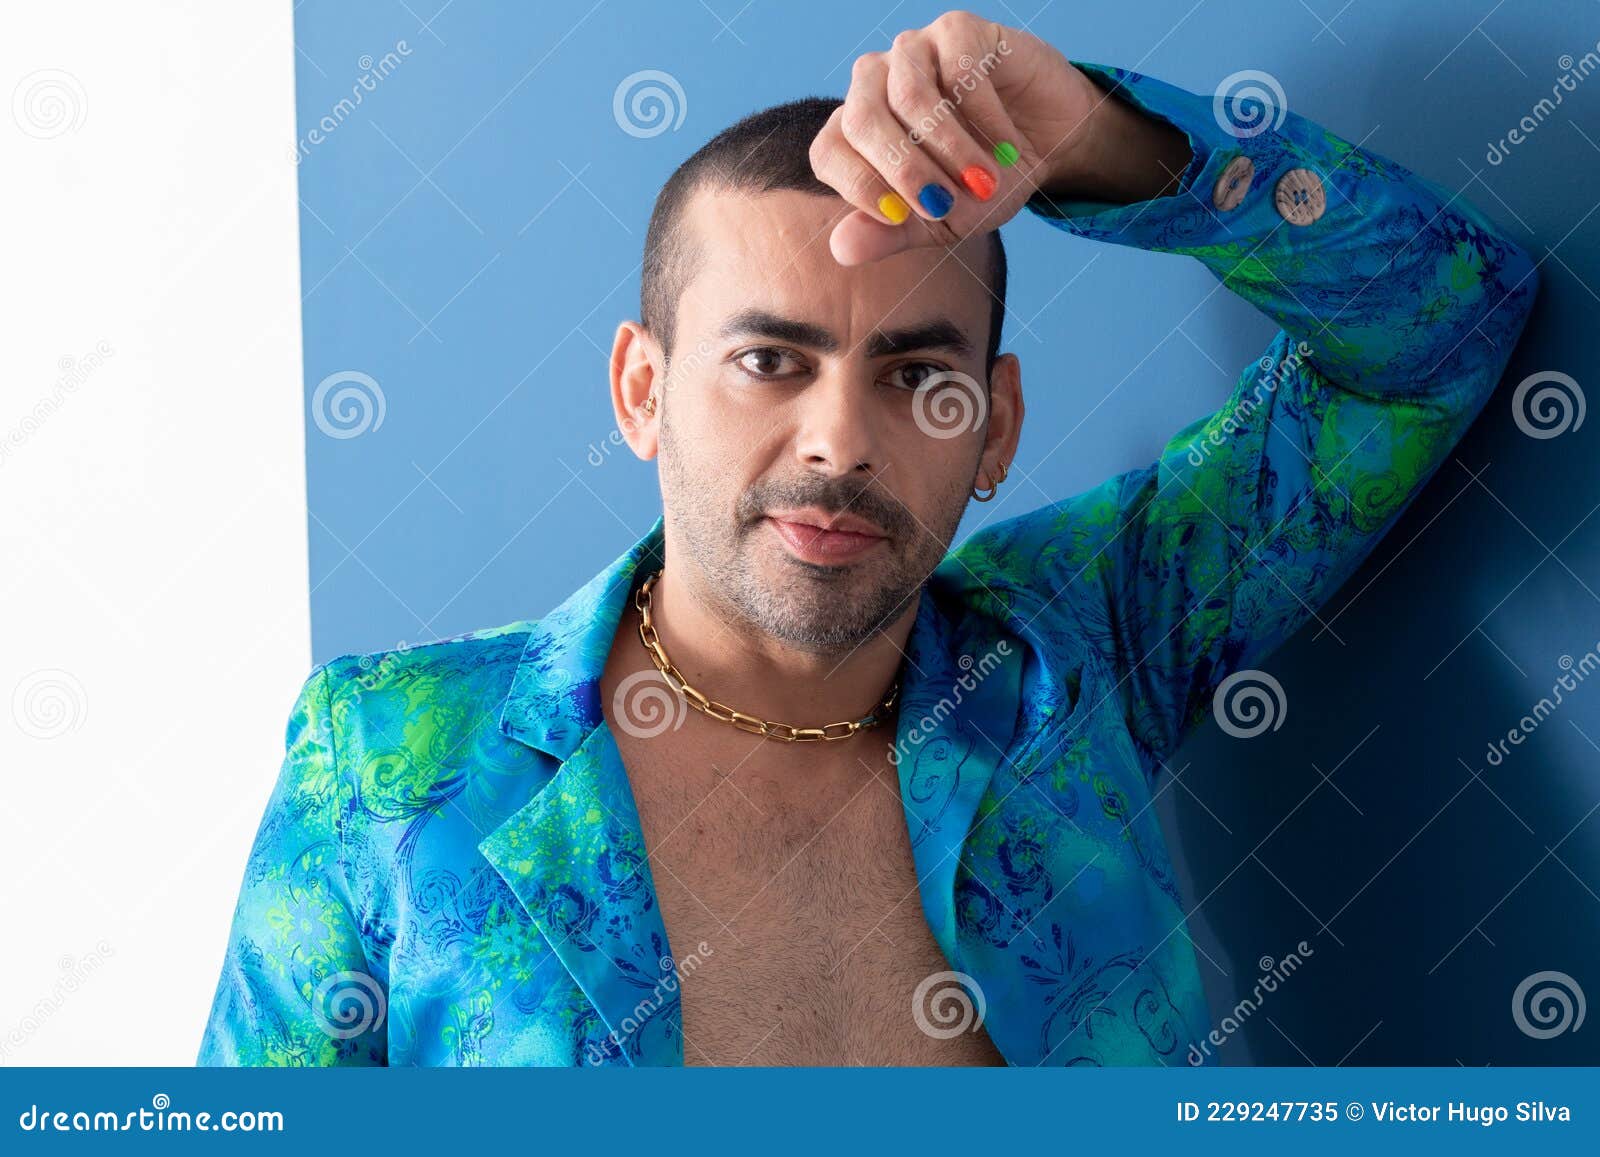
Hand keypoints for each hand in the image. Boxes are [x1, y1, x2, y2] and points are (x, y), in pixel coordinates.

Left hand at [811, 10, 1189, 264]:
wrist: (1048, 146)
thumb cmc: (983, 184)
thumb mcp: (939, 222)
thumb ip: (890, 234)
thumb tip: (840, 250)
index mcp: (855, 130)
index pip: (828, 151)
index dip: (858, 186)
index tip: (898, 217)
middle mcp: (874, 84)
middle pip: (862, 120)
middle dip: (904, 171)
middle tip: (942, 206)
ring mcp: (913, 52)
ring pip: (909, 94)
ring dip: (950, 149)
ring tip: (984, 182)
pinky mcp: (957, 31)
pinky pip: (960, 72)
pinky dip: (986, 119)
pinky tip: (1007, 146)